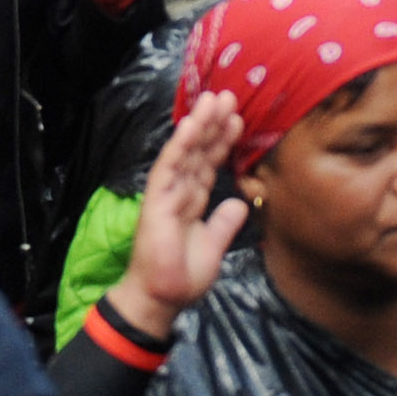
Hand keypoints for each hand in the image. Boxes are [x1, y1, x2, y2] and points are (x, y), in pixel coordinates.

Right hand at [102, 91, 250, 342]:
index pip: (209, 165)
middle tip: (228, 96)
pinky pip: (169, 168)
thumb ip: (224, 224)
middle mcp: (179, 192)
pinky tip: (189, 126)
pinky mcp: (157, 201)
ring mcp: (166, 194)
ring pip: (185, 153)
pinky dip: (179, 147)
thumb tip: (240, 203)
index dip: (223, 142)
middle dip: (213, 125)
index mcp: (192, 202)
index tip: (238, 119)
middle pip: (199, 152)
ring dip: (199, 125)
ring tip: (213, 100)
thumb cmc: (182, 277)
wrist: (161, 299)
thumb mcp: (213, 247)